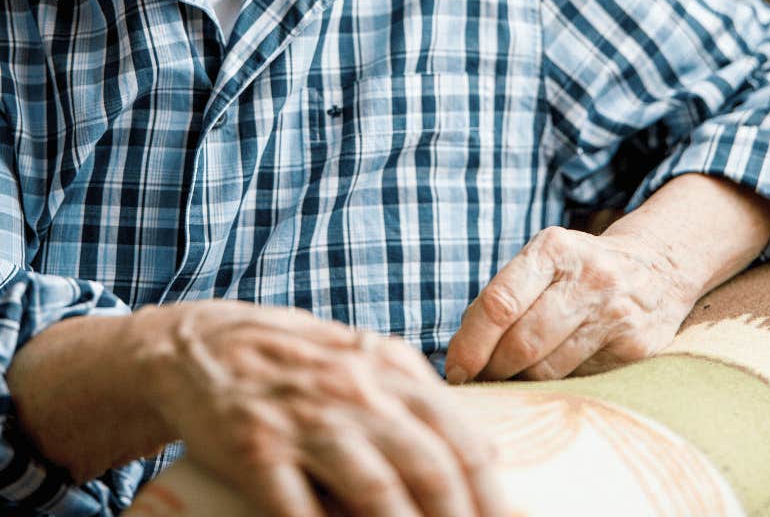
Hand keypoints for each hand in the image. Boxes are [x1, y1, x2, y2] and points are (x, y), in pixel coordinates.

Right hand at [139, 300, 509, 516]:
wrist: (201, 345)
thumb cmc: (294, 358)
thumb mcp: (364, 357)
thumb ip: (417, 396)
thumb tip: (483, 449)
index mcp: (389, 369)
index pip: (459, 436)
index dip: (492, 492)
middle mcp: (355, 391)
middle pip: (428, 467)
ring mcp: (305, 419)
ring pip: (374, 491)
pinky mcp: (256, 448)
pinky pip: (298, 509)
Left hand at [444, 225, 694, 382]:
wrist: (655, 269)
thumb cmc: (578, 270)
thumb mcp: (544, 260)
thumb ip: (506, 295)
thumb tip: (462, 352)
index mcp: (553, 249)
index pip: (500, 302)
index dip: (470, 343)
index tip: (455, 368)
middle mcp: (588, 277)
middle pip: (522, 342)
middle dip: (491, 369)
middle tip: (477, 381)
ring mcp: (615, 314)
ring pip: (548, 369)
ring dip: (519, 383)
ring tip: (508, 381)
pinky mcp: (634, 348)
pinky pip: (579, 381)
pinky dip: (554, 388)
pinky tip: (547, 383)